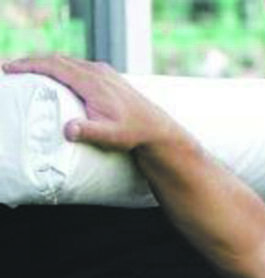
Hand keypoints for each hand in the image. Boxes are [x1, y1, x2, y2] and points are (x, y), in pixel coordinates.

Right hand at [2, 55, 178, 150]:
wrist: (156, 127)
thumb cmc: (132, 133)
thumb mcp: (110, 136)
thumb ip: (88, 132)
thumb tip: (68, 130)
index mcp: (92, 82)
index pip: (54, 66)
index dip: (29, 65)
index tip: (10, 68)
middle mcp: (97, 71)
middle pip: (57, 59)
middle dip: (31, 62)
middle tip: (9, 68)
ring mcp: (102, 71)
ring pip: (67, 60)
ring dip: (45, 62)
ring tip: (25, 70)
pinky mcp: (107, 75)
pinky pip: (77, 65)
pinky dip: (59, 66)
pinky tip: (52, 74)